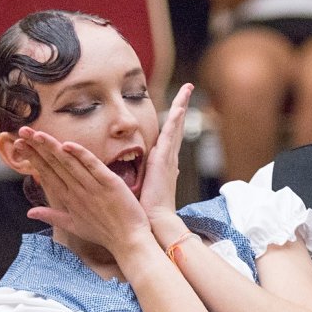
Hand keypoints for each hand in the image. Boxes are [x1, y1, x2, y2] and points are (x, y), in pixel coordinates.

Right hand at [17, 126, 151, 254]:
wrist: (129, 242)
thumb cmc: (104, 234)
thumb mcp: (74, 226)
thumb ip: (52, 216)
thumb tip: (30, 213)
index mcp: (68, 199)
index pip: (46, 173)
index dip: (33, 157)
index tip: (20, 143)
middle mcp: (77, 191)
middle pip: (54, 164)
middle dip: (36, 147)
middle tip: (22, 131)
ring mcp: (93, 187)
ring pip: (69, 162)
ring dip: (52, 147)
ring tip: (37, 134)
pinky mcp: (110, 184)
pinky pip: (93, 166)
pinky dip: (81, 155)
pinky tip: (67, 145)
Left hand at [140, 83, 193, 228]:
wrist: (152, 222)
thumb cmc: (142, 210)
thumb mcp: (137, 188)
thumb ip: (133, 177)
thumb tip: (123, 173)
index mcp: (161, 164)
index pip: (168, 137)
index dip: (173, 121)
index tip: (177, 107)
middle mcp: (168, 158)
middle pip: (176, 126)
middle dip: (181, 106)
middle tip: (188, 88)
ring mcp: (168, 158)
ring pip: (176, 125)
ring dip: (182, 106)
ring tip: (188, 89)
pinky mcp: (165, 160)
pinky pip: (172, 135)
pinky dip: (177, 120)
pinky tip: (180, 107)